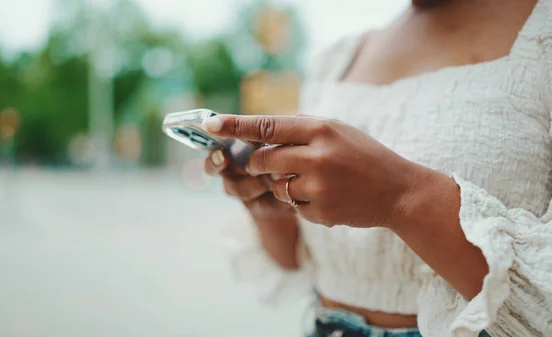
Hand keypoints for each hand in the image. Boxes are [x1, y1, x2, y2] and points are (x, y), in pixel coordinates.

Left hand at [202, 114, 421, 227]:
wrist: (398, 191)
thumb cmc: (364, 155)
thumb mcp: (337, 130)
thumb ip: (299, 129)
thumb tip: (260, 131)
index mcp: (320, 130)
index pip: (267, 125)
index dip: (235, 125)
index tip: (210, 123)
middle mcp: (317, 157)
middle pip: (262, 160)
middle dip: (259, 162)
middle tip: (270, 162)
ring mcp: (318, 188)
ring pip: (274, 186)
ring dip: (283, 184)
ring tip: (315, 180)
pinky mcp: (319, 213)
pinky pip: (292, 206)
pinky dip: (301, 201)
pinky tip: (326, 197)